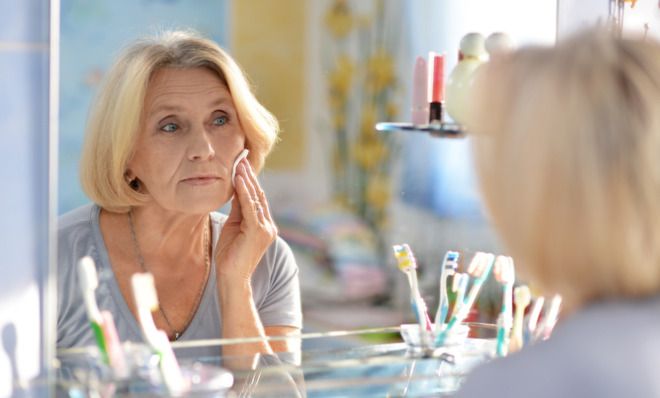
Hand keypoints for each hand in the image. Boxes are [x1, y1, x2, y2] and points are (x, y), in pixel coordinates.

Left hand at [216, 158, 277, 281]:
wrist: (231, 278)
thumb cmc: (230, 256)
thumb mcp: (234, 227)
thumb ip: (238, 210)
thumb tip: (236, 189)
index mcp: (264, 225)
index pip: (257, 198)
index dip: (249, 181)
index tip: (241, 165)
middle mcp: (268, 226)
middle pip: (258, 195)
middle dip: (249, 176)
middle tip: (241, 158)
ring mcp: (266, 229)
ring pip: (255, 199)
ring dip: (247, 180)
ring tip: (239, 164)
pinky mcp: (258, 231)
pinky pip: (250, 207)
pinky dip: (244, 192)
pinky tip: (239, 179)